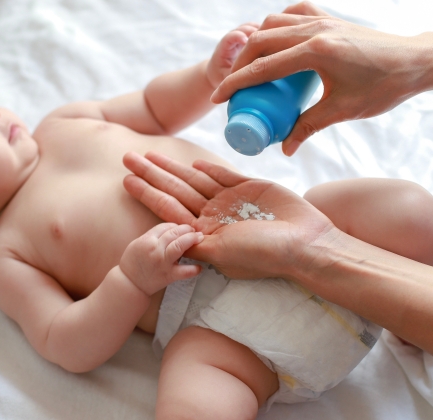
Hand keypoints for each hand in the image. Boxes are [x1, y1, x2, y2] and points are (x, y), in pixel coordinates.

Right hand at [119, 223, 203, 295]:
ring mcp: (163, 262)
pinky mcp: (169, 275)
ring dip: (191, 240)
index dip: (175, 226)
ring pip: (180, 246)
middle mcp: (155, 249)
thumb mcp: (138, 244)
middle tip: (193, 230)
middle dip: (187, 229)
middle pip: (174, 232)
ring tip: (199, 238)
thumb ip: (153, 236)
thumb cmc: (133, 263)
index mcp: (146, 240)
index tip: (180, 228)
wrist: (129, 284)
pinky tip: (199, 267)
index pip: (165, 226)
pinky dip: (194, 269)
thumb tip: (171, 231)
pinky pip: (185, 271)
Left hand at [123, 151, 336, 279]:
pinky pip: (223, 175)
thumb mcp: (222, 252)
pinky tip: (192, 162)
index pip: (168, 209)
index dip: (147, 193)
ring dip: (172, 168)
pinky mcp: (251, 188)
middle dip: (151, 174)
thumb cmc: (264, 253)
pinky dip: (208, 168)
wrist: (306, 243)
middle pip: (175, 191)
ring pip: (194, 181)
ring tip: (149, 154)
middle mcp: (214, 217)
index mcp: (204, 233)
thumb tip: (166, 238)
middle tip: (127, 157)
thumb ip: (194, 243)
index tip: (126, 181)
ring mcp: (231, 202)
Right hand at [211, 1, 427, 155]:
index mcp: (315, 52)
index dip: (235, 85)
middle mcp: (315, 30)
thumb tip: (284, 147)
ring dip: (256, 44)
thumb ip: (308, 127)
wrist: (416, 61)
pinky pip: (293, 13)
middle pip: (259, 42)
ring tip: (250, 67)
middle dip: (239, 66)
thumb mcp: (342, 110)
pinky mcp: (330, 17)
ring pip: (273, 23)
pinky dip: (278, 25)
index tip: (219, 100)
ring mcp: (322, 20)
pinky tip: (276, 40)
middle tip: (230, 88)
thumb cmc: (384, 86)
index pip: (262, 68)